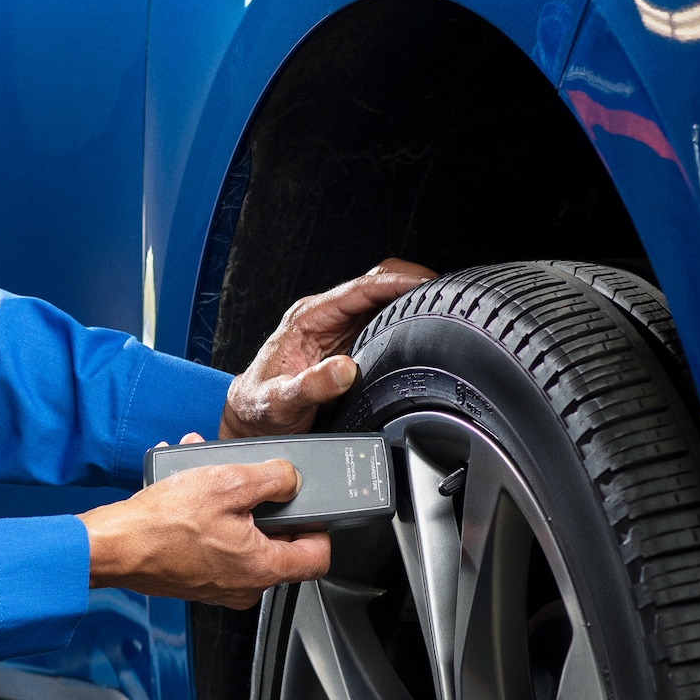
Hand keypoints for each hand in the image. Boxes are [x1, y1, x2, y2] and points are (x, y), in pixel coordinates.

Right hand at [82, 443, 329, 607]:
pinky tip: (190, 492)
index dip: (320, 525)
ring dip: (232, 505)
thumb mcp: (227, 483)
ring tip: (210, 478)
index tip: (308, 505)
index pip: (319, 557)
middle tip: (248, 481)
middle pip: (280, 544)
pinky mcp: (199, 579)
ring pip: (244, 539)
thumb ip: (272, 478)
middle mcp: (245, 586)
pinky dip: (210, 518)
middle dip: (265, 505)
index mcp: (262, 568)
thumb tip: (291, 479)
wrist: (115, 547)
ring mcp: (221, 586)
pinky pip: (218, 545)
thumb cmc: (162, 524)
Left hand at [220, 258, 435, 438]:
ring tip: (446, 306)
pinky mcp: (349, 343)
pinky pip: (383, 322)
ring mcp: (339, 328)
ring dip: (413, 301)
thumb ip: (310, 386)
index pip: (360, 289)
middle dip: (413, 283)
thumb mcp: (280, 401)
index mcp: (308, 318)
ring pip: (384, 301)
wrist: (251, 417)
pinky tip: (426, 326)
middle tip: (448, 293)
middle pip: (377, 285)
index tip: (426, 284)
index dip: (396, 283)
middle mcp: (325, 317)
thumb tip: (343, 369)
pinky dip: (407, 320)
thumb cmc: (259, 406)